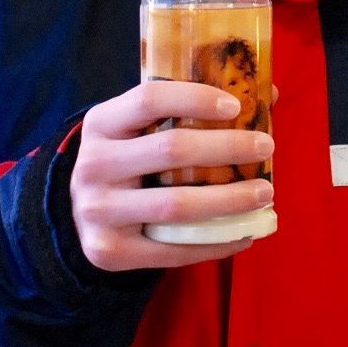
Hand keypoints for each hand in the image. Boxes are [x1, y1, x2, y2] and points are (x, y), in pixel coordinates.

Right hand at [70, 80, 275, 270]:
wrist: (79, 213)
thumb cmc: (128, 160)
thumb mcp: (140, 128)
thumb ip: (190, 109)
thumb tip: (268, 96)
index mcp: (101, 123)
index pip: (148, 99)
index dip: (194, 98)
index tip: (236, 106)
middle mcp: (93, 164)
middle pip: (171, 150)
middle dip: (228, 147)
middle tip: (266, 147)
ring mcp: (97, 211)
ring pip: (176, 205)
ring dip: (230, 200)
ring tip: (265, 193)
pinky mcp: (108, 251)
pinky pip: (172, 249)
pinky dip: (215, 243)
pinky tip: (244, 233)